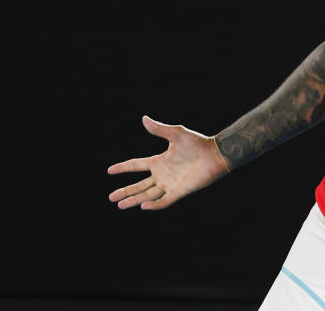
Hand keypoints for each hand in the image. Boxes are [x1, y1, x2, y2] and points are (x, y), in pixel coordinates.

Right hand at [107, 115, 230, 210]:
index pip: (136, 165)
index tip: (109, 171)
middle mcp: (162, 174)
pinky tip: (142, 206)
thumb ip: (159, 129)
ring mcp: (170, 184)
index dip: (123, 167)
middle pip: (139, 185)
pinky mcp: (179, 191)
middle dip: (125, 191)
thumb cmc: (197, 143)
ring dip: (134, 200)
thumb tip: (144, 118)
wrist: (215, 154)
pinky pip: (164, 201)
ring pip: (147, 195)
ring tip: (119, 205)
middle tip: (110, 198)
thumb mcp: (176, 133)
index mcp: (159, 161)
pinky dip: (154, 205)